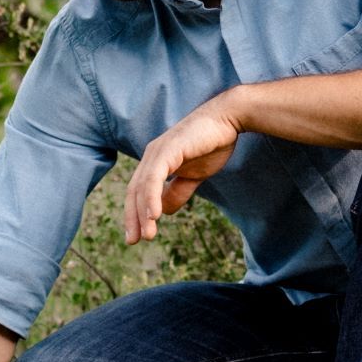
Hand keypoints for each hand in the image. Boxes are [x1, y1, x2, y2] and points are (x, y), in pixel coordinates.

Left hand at [122, 98, 240, 243]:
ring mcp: (158, 151)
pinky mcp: (168, 149)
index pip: (138, 191)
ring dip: (143, 213)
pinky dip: (152, 197)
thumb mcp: (193, 175)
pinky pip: (155, 177)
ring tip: (148, 235)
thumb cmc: (212, 144)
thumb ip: (178, 191)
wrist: (228, 119)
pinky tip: (155, 215)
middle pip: (134, 191)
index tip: (136, 236)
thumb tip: (165, 211)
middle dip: (133, 218)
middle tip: (135, 241)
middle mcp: (152, 155)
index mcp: (156, 161)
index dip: (135, 214)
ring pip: (142, 187)